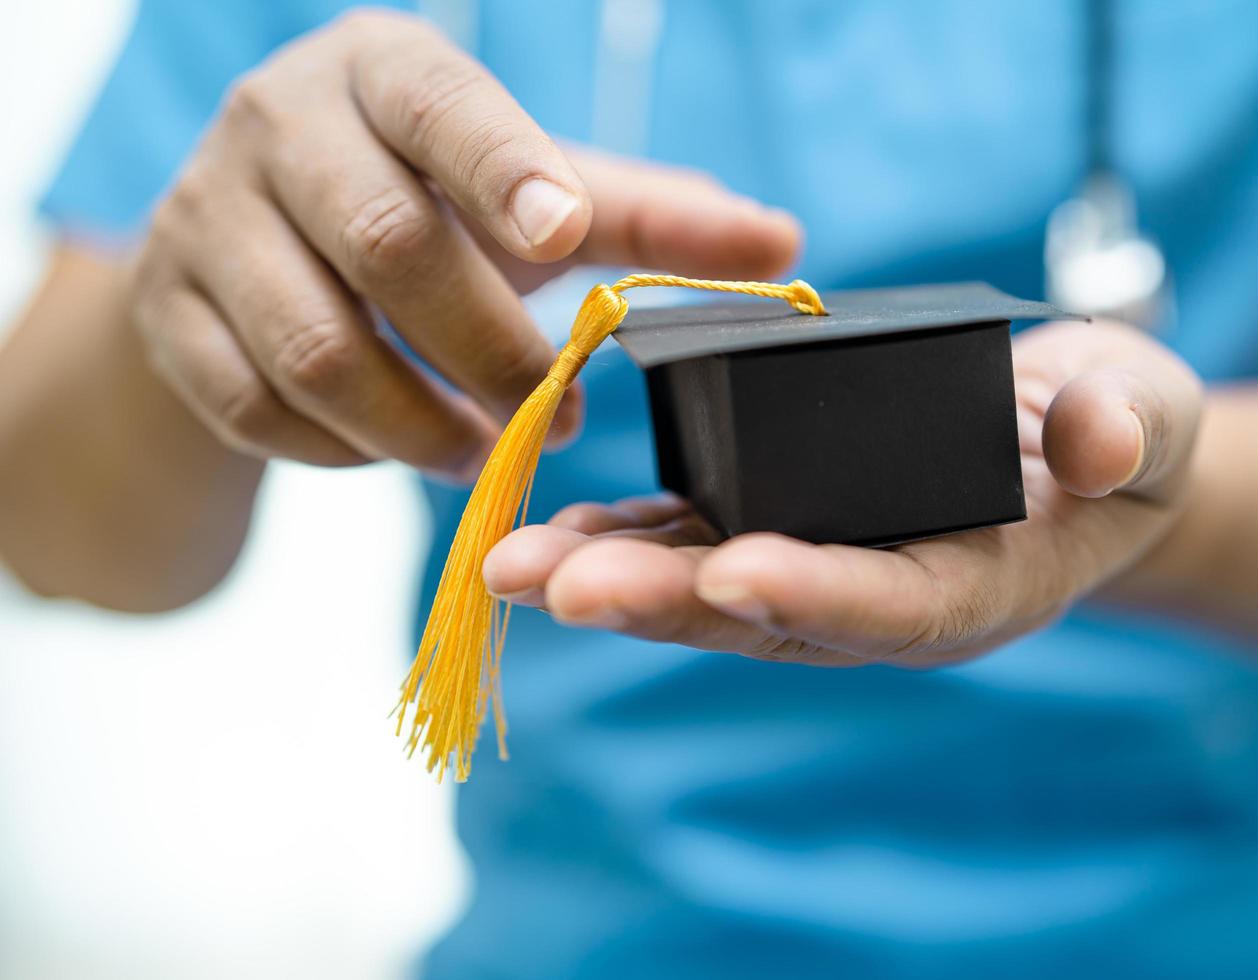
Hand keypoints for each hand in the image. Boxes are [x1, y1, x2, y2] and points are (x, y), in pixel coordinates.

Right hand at [129, 10, 798, 480]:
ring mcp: (204, 218)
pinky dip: (343, 450)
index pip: (439, 104)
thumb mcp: (533, 194)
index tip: (564, 237)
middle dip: (490, 350)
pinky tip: (399, 447)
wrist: (261, 242)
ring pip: (314, 347)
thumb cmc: (430, 205)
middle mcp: (279, 123)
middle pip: (383, 241)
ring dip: (421, 424)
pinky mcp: (165, 314)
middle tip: (562, 411)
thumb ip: (649, 222)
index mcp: (383, 71)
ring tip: (489, 450)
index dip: (500, 167)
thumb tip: (784, 246)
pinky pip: (255, 408)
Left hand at [483, 319, 1202, 666]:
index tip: (736, 574)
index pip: (893, 604)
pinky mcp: (786, 524)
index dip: (817, 593)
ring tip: (510, 566)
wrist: (1077, 450)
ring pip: (711, 586)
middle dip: (664, 600)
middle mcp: (883, 596)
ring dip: (612, 574)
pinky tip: (551, 530)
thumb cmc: (1120, 432)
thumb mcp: (1152, 418)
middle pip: (766, 613)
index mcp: (976, 585)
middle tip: (558, 585)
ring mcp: (826, 566)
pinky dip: (628, 534)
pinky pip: (700, 537)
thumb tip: (1099, 437)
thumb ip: (1131, 427)